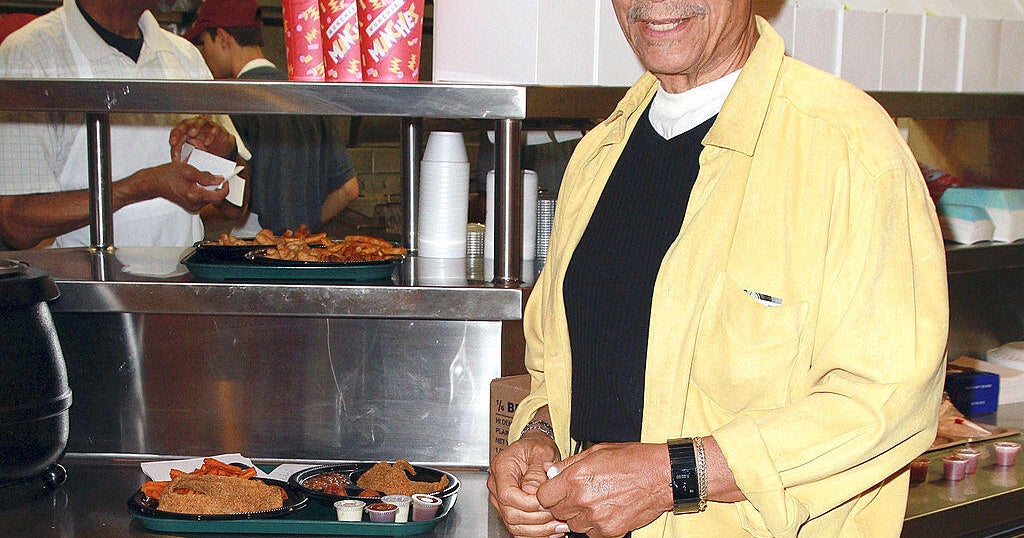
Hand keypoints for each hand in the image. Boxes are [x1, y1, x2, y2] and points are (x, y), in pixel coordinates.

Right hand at [126, 161, 227, 212]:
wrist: (154, 183)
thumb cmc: (168, 175)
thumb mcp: (188, 170)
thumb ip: (206, 176)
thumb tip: (220, 179)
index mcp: (195, 195)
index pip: (219, 196)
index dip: (225, 188)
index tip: (226, 180)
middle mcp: (194, 204)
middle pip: (214, 197)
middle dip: (216, 186)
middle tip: (212, 175)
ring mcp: (192, 206)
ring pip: (208, 198)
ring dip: (208, 188)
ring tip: (199, 178)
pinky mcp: (190, 206)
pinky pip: (202, 199)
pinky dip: (202, 191)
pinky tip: (195, 183)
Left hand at [169, 115, 236, 161]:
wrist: (222, 148)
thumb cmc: (206, 147)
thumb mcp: (192, 151)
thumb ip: (183, 153)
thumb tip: (176, 161)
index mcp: (187, 130)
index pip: (178, 129)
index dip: (174, 135)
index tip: (172, 143)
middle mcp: (196, 125)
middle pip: (187, 123)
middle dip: (182, 129)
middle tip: (183, 136)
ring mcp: (207, 126)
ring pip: (201, 122)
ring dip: (196, 128)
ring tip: (192, 134)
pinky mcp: (218, 129)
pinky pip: (215, 129)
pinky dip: (211, 135)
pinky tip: (207, 142)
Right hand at [488, 432, 567, 537]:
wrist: (535, 449)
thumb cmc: (537, 448)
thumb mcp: (542, 452)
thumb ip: (537, 472)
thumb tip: (532, 492)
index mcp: (502, 467)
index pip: (507, 495)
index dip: (528, 504)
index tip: (547, 503)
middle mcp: (497, 485)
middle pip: (510, 514)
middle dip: (537, 519)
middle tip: (558, 515)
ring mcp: (501, 500)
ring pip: (514, 525)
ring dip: (539, 530)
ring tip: (560, 524)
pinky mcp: (510, 510)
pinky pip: (519, 529)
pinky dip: (537, 533)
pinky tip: (553, 530)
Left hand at [536, 443, 672, 537]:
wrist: (660, 476)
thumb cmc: (630, 460)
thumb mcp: (595, 451)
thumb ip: (568, 464)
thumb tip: (550, 472)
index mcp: (575, 479)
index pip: (543, 497)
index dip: (549, 493)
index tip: (556, 490)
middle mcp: (582, 500)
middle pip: (556, 512)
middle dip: (563, 504)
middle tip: (578, 494)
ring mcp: (595, 518)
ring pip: (573, 525)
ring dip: (579, 516)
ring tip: (595, 501)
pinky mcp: (609, 531)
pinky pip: (591, 533)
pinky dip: (595, 525)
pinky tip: (606, 510)